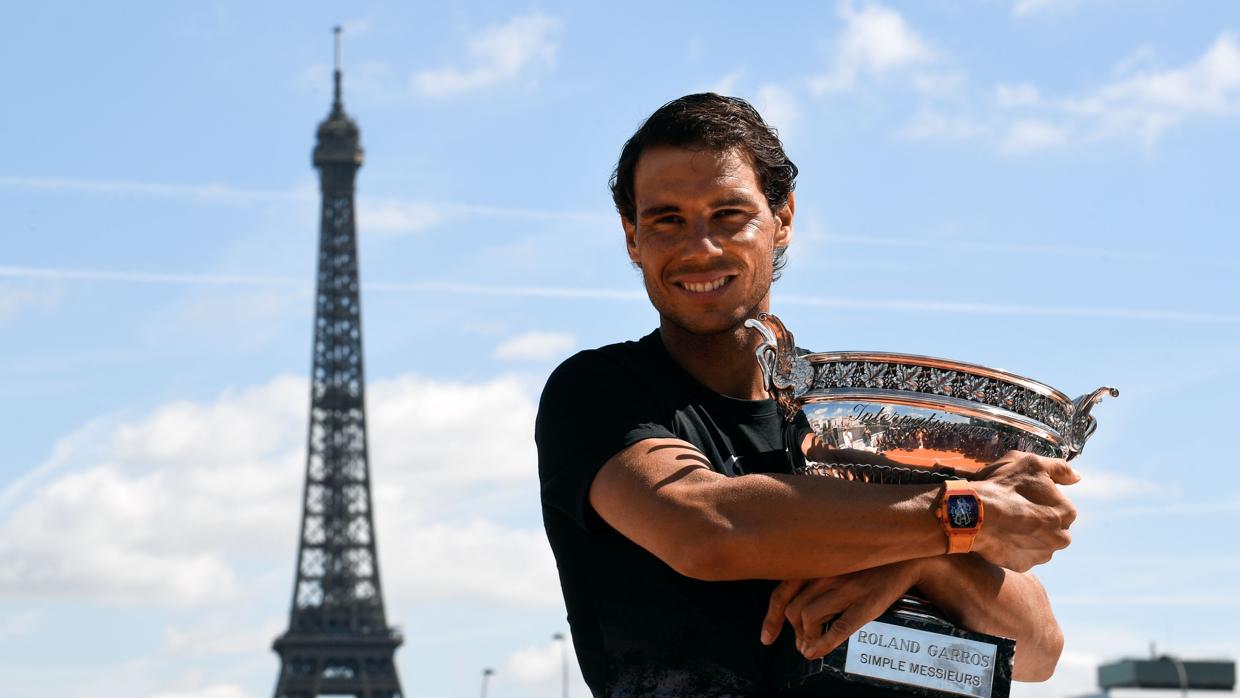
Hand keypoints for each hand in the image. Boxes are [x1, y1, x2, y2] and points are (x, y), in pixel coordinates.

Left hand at [760, 560, 924, 659]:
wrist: (906, 556)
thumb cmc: (865, 562)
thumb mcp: (834, 563)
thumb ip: (812, 578)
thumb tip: (793, 613)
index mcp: (816, 561)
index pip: (781, 592)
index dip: (771, 619)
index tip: (767, 638)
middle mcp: (826, 572)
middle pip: (793, 609)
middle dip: (794, 632)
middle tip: (802, 642)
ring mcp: (846, 587)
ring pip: (808, 617)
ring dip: (807, 638)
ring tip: (812, 645)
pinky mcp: (866, 602)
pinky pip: (838, 627)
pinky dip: (823, 644)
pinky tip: (817, 652)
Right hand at [972, 451, 1079, 572]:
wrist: (975, 515)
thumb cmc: (1003, 486)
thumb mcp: (1032, 464)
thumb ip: (1059, 469)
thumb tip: (1077, 477)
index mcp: (1067, 512)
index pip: (1059, 504)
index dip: (1040, 498)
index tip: (1022, 494)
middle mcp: (1061, 537)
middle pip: (1051, 526)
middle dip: (1037, 519)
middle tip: (1014, 508)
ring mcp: (1042, 554)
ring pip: (1038, 542)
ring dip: (1027, 534)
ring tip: (1005, 522)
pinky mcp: (1023, 565)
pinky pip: (1021, 554)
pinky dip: (1012, 546)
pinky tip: (1000, 534)